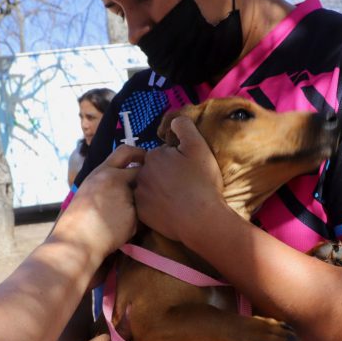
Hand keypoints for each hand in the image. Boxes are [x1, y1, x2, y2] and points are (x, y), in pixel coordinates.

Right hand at [55, 145, 145, 260]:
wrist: (77, 240)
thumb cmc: (77, 218)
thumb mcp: (89, 189)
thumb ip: (106, 181)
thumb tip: (123, 180)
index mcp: (102, 172)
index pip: (125, 152)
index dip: (139, 153)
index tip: (145, 158)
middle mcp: (115, 180)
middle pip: (142, 171)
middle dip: (148, 178)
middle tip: (150, 186)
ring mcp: (126, 197)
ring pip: (143, 195)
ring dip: (140, 202)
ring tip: (123, 215)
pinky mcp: (134, 215)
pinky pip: (142, 216)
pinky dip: (136, 222)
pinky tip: (121, 229)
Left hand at [134, 116, 223, 241]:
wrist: (202, 219)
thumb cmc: (202, 182)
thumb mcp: (198, 146)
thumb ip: (184, 126)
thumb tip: (173, 120)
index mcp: (153, 156)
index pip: (162, 153)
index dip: (176, 160)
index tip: (187, 170)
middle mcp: (141, 173)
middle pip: (153, 169)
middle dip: (165, 174)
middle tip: (184, 184)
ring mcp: (139, 195)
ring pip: (148, 187)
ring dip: (159, 189)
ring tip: (178, 198)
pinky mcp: (141, 213)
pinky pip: (146, 205)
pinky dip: (155, 206)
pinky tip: (170, 209)